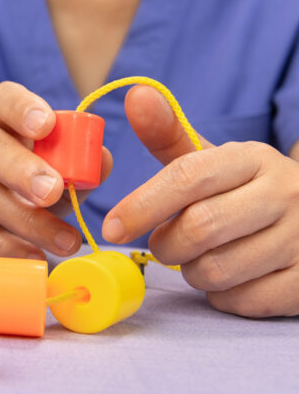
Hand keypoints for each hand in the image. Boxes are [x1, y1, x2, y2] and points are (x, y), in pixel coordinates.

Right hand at [0, 81, 111, 258]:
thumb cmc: (34, 176)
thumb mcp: (62, 165)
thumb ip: (82, 162)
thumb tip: (101, 160)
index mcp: (3, 119)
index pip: (4, 100)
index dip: (22, 109)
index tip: (47, 125)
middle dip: (20, 170)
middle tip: (52, 192)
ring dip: (25, 221)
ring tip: (65, 241)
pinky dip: (3, 245)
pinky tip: (32, 255)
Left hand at [102, 85, 298, 317]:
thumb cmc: (245, 193)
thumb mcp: (213, 162)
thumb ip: (169, 135)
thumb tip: (136, 93)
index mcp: (254, 158)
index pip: (187, 177)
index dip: (141, 204)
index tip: (111, 226)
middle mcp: (285, 193)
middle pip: (198, 228)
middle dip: (165, 244)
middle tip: (163, 244)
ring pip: (216, 270)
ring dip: (192, 271)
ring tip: (201, 257)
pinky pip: (241, 300)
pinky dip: (222, 295)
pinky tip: (231, 277)